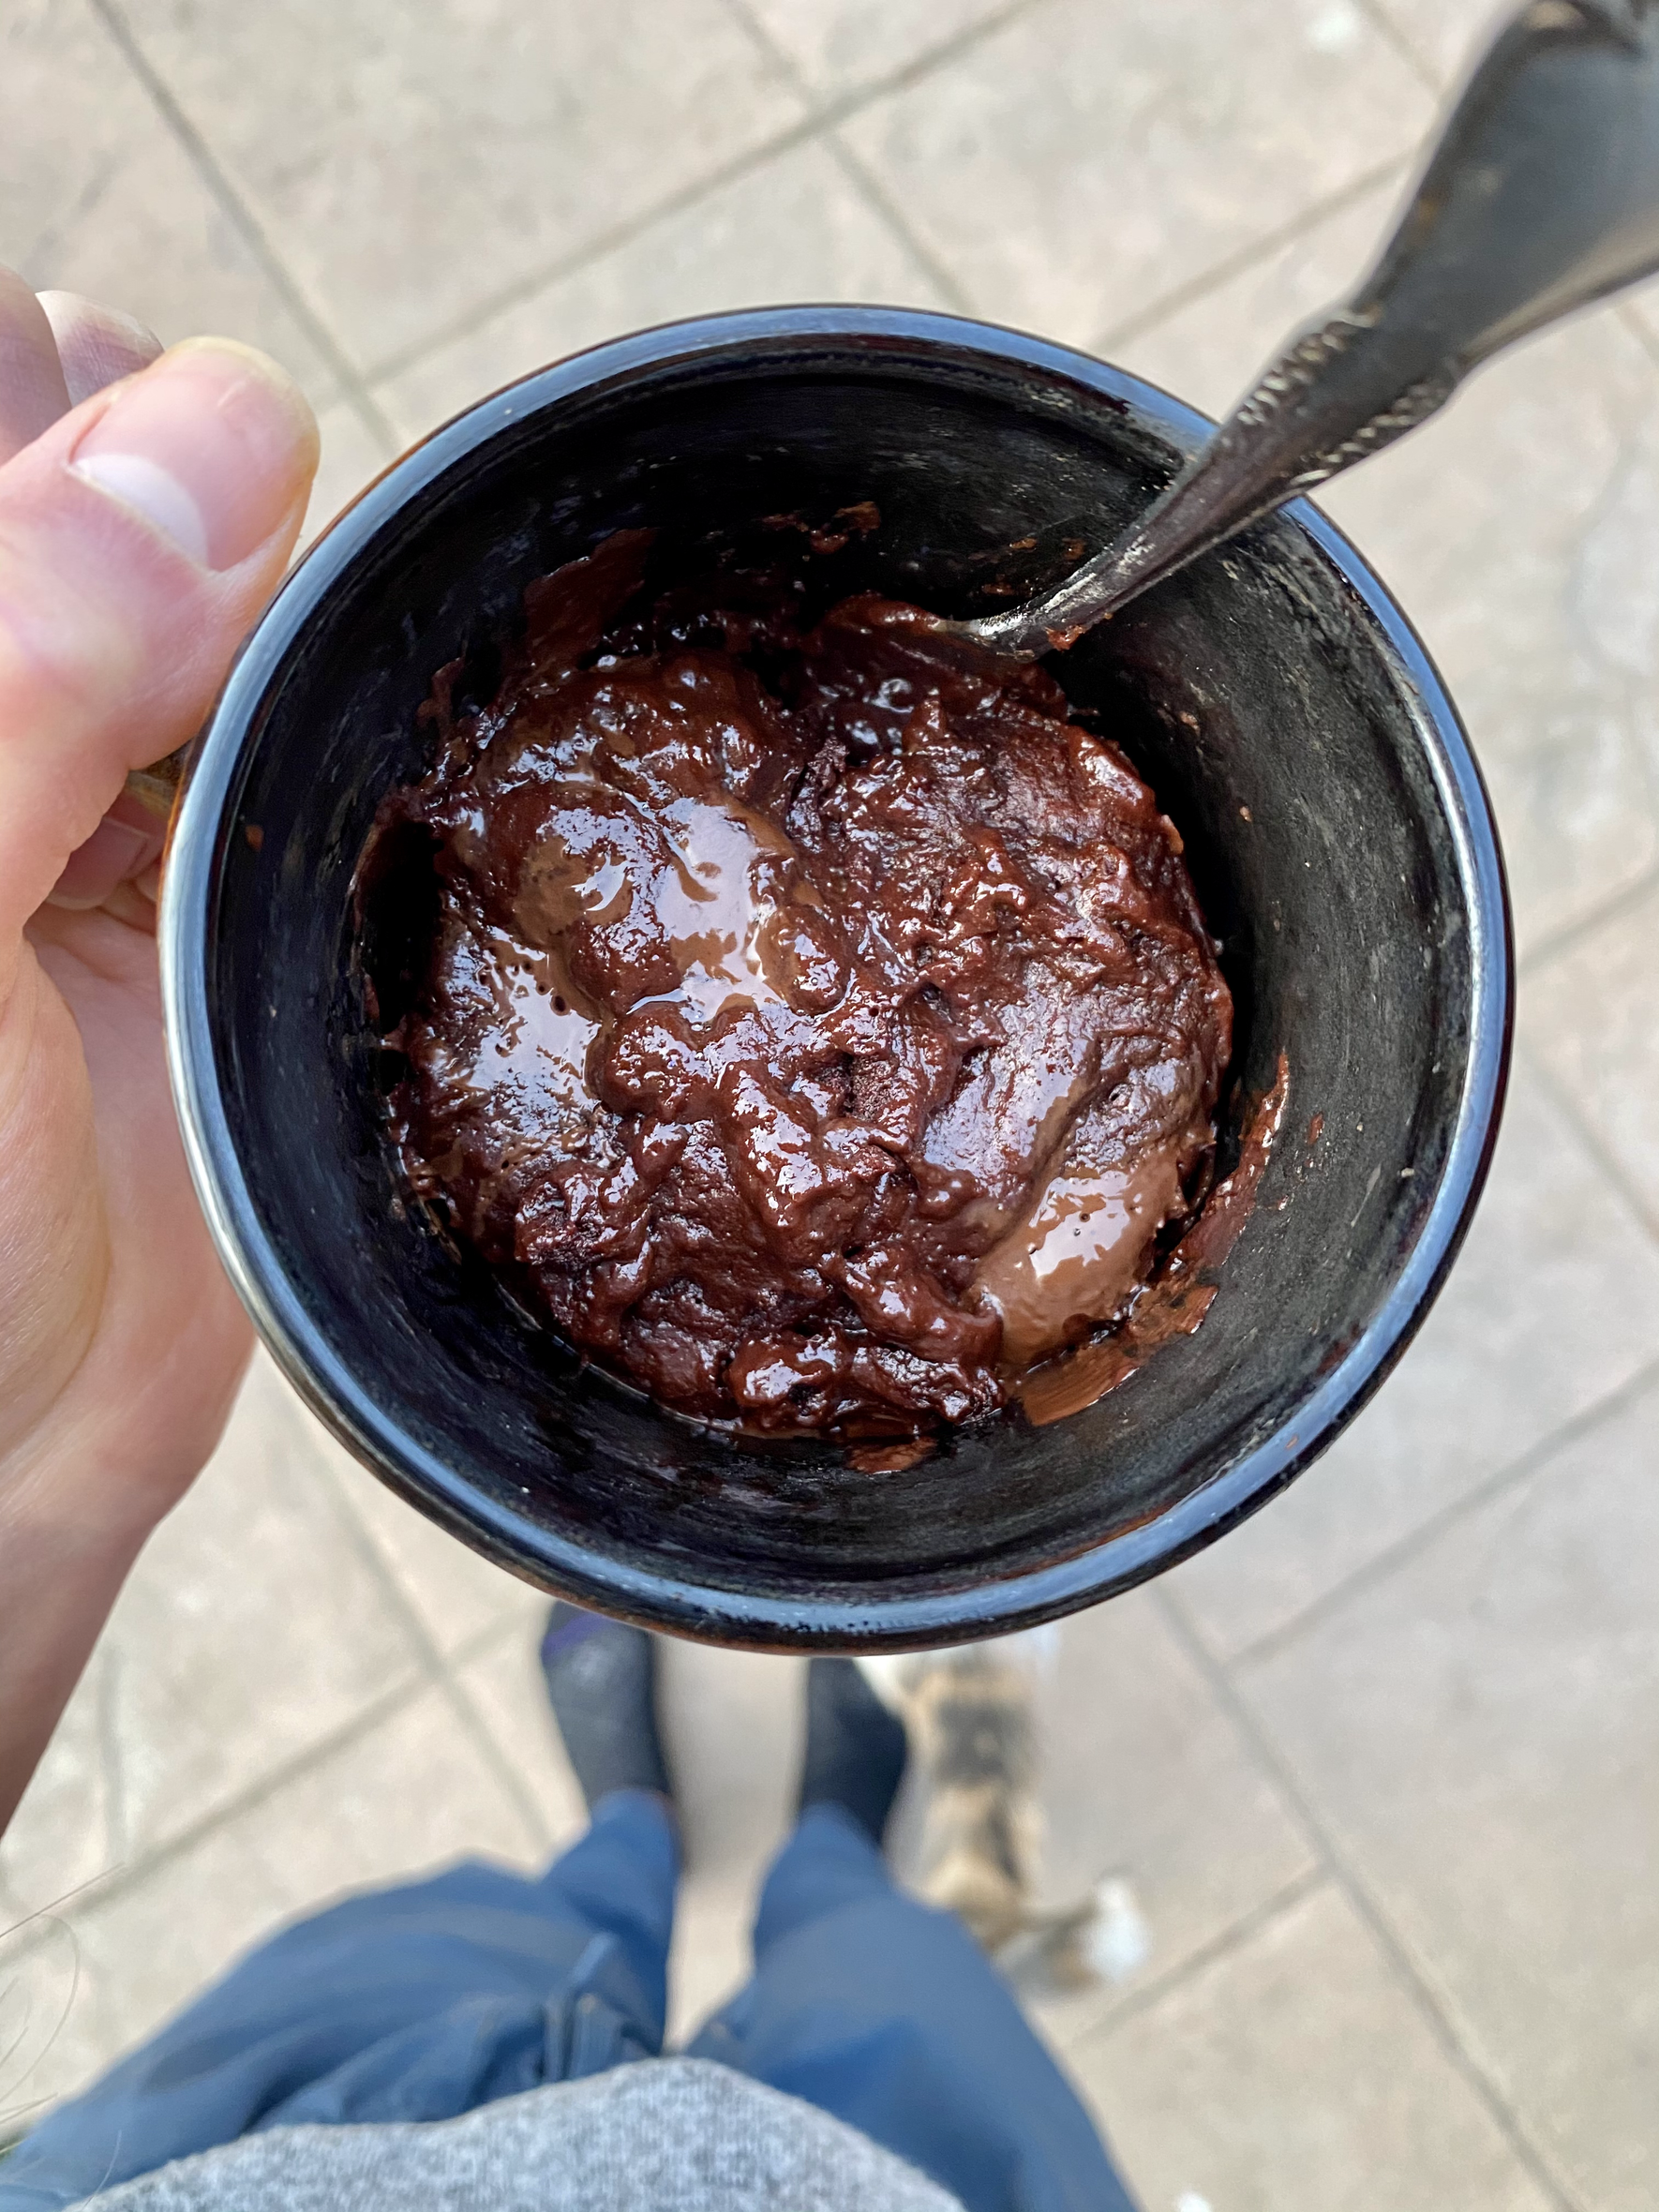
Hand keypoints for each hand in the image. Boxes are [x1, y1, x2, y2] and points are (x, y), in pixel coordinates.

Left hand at [0, 266, 317, 1834]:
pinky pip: (288, 745)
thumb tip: (219, 424)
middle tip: (263, 593)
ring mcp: (72, 803)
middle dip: (191, 493)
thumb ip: (21, 662)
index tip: (163, 472)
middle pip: (93, 487)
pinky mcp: (192, 901)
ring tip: (358, 633)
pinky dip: (348, 715)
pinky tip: (392, 726)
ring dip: (293, 598)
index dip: (66, 398)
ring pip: (205, 603)